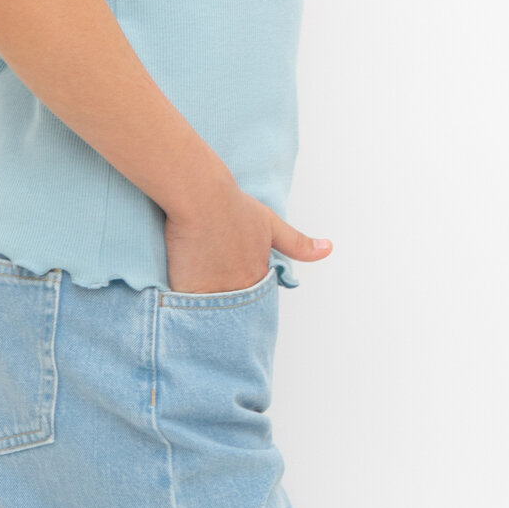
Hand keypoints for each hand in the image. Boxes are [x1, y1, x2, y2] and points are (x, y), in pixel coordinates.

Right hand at [164, 180, 331, 294]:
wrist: (202, 196)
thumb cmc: (234, 205)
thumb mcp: (270, 223)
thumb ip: (297, 243)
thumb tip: (329, 249)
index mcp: (258, 275)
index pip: (255, 298)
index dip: (243, 290)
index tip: (233, 284)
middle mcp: (240, 288)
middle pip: (234, 309)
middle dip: (226, 306)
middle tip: (214, 293)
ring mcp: (214, 292)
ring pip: (210, 312)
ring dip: (205, 310)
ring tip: (196, 301)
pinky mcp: (188, 291)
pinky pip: (186, 309)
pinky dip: (184, 308)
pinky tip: (180, 300)